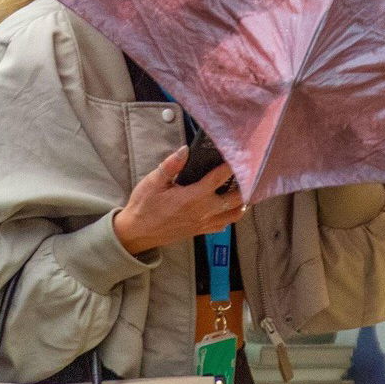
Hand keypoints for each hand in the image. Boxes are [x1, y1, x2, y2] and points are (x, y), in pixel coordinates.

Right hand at [112, 147, 243, 255]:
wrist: (137, 233)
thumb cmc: (144, 207)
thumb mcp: (153, 182)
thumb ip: (171, 166)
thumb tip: (185, 150)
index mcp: (193, 197)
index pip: (220, 178)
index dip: (231, 165)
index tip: (238, 155)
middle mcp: (204, 212)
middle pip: (237, 199)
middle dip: (245, 185)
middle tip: (246, 171)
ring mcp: (204, 223)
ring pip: (235, 214)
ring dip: (242, 201)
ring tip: (242, 188)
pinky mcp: (201, 231)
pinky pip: (224, 224)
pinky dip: (231, 215)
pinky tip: (228, 206)